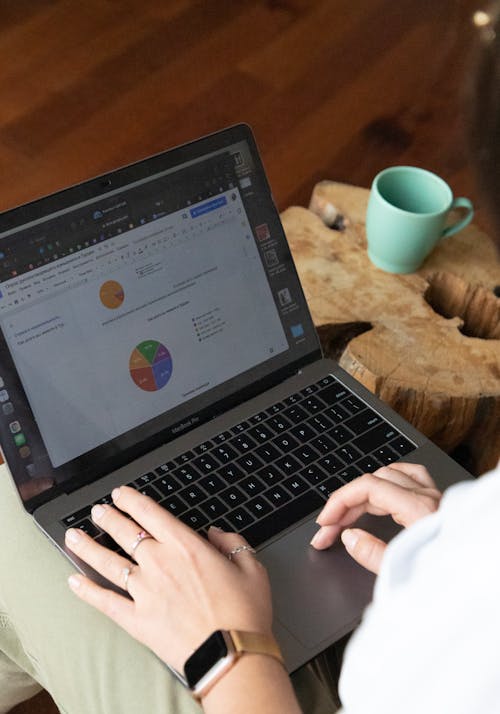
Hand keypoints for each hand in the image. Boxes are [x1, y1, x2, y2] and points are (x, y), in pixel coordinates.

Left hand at [64, 486, 271, 672]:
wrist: (231, 653)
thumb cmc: (244, 612)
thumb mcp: (251, 568)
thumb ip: (232, 543)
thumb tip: (216, 533)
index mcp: (186, 546)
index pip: (150, 514)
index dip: (131, 500)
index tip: (120, 494)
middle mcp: (160, 563)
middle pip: (125, 533)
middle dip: (108, 518)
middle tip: (97, 510)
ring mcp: (144, 591)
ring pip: (108, 562)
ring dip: (88, 546)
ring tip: (73, 536)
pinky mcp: (137, 619)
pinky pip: (105, 601)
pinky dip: (86, 590)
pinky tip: (73, 581)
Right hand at [310, 463, 441, 573]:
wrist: (483, 586)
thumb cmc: (454, 581)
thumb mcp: (405, 574)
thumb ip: (372, 554)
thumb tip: (350, 538)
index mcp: (419, 509)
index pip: (368, 487)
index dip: (340, 501)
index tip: (325, 523)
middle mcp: (429, 497)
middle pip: (375, 482)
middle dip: (346, 503)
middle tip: (329, 529)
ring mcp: (436, 498)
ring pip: (390, 476)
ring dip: (364, 493)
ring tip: (348, 513)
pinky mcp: (440, 505)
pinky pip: (410, 478)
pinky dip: (388, 482)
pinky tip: (379, 494)